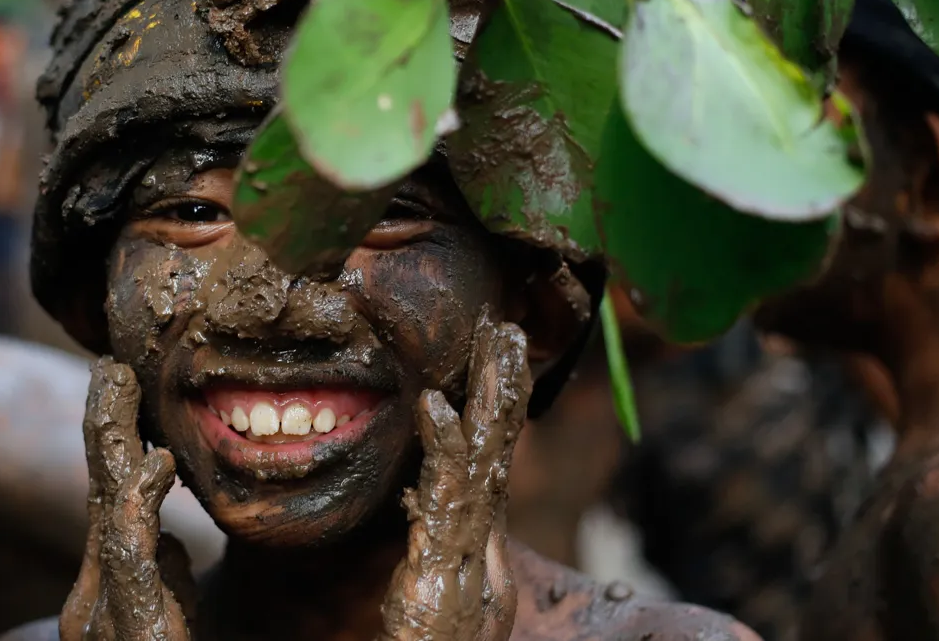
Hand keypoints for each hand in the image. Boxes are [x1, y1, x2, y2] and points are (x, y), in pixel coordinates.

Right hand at [61, 358, 194, 640]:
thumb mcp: (177, 615)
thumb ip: (164, 581)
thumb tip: (172, 548)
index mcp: (112, 590)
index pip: (112, 497)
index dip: (115, 436)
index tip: (120, 377)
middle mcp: (99, 601)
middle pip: (103, 494)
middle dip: (105, 427)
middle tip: (111, 364)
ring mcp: (106, 619)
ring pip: (109, 515)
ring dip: (111, 446)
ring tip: (115, 386)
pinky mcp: (131, 632)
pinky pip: (132, 560)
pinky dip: (137, 506)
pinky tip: (151, 465)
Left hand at [378, 310, 530, 640]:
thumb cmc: (441, 630)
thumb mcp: (444, 573)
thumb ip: (443, 532)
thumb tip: (429, 498)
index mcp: (479, 522)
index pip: (497, 443)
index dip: (505, 394)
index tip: (508, 346)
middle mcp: (480, 522)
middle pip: (500, 436)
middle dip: (506, 379)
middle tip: (509, 327)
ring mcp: (465, 533)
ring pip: (484, 451)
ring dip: (491, 395)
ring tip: (495, 344)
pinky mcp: (442, 550)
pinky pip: (442, 487)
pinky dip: (441, 442)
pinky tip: (432, 404)